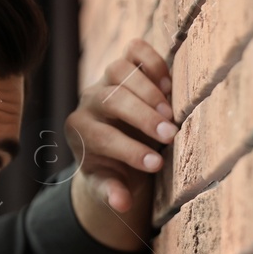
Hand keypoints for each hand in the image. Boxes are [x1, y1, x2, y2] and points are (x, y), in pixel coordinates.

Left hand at [65, 39, 173, 245]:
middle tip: (171, 135)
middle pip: (112, 99)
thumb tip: (121, 204)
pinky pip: (134, 50)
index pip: (102, 137)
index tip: (156, 165)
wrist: (118, 143)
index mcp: (80, 130)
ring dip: (149, 91)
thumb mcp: (110, 183)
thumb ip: (112, 192)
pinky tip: (170, 85)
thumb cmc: (115, 167)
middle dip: (143, 118)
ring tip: (172, 112)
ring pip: (120, 69)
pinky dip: (152, 61)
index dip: (129, 151)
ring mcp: (107, 78)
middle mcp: (90, 101)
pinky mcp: (126, 64)